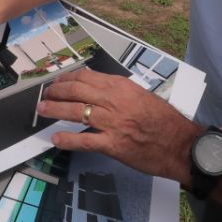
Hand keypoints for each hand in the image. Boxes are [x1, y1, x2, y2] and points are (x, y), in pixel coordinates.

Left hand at [38, 68, 201, 182]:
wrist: (179, 144)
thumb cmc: (163, 121)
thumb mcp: (140, 95)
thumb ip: (119, 92)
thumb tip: (97, 88)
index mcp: (121, 86)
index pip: (86, 77)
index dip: (66, 79)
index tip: (57, 82)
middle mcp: (114, 101)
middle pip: (75, 91)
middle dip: (55, 92)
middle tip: (44, 95)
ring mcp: (112, 122)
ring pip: (75, 112)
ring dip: (54, 110)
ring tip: (42, 111)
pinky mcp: (113, 144)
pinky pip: (84, 140)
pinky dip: (67, 139)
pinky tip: (55, 138)